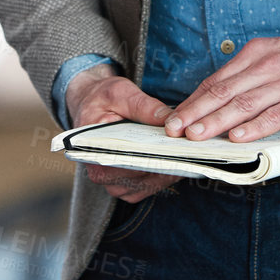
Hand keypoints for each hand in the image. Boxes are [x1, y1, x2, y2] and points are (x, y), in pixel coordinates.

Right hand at [66, 64, 177, 201]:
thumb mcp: (120, 93)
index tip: (173, 152)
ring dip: (167, 173)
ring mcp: (113, 183)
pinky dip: (165, 176)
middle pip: (138, 177)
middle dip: (164, 165)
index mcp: (92, 150)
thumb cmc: (102, 98)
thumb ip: (143, 106)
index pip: (124, 162)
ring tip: (187, 157)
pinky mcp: (126, 185)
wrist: (92, 105)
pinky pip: (149, 187)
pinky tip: (179, 162)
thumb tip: (168, 120)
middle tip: (187, 154)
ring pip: (147, 185)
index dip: (150, 159)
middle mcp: (100, 174)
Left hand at [163, 30, 279, 143]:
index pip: (217, 79)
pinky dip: (254, 127)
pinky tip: (238, 137)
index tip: (175, 116)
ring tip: (197, 136)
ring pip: (243, 104)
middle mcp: (267, 66)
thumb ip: (250, 73)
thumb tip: (220, 95)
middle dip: (195, 111)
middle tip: (174, 128)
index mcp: (257, 53)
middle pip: (223, 91)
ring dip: (216, 122)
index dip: (193, 100)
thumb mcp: (276, 54)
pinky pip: (275, 116)